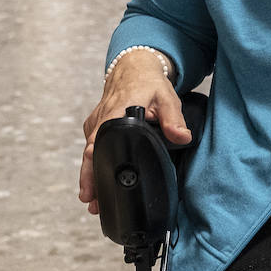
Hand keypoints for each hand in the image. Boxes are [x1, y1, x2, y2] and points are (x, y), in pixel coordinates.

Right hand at [78, 49, 190, 214]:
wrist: (133, 70)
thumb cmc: (149, 83)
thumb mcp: (167, 97)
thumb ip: (173, 118)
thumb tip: (182, 137)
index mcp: (118, 109)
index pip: (104, 132)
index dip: (98, 152)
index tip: (95, 168)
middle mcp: (102, 118)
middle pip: (92, 149)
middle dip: (89, 175)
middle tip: (91, 198)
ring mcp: (96, 123)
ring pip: (89, 152)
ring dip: (88, 175)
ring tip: (90, 200)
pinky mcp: (94, 128)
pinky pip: (91, 149)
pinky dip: (90, 166)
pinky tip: (93, 186)